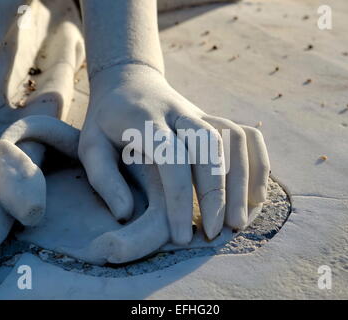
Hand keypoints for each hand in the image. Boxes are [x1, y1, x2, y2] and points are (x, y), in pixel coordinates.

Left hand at [79, 63, 269, 244]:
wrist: (129, 81)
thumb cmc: (107, 120)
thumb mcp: (89, 145)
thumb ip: (103, 178)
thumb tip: (126, 214)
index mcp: (144, 120)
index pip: (172, 158)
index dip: (179, 199)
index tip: (182, 237)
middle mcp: (178, 113)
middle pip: (209, 146)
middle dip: (216, 193)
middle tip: (216, 234)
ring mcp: (200, 113)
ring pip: (233, 138)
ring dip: (242, 180)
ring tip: (240, 221)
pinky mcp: (213, 118)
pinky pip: (246, 134)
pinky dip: (258, 161)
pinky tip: (257, 194)